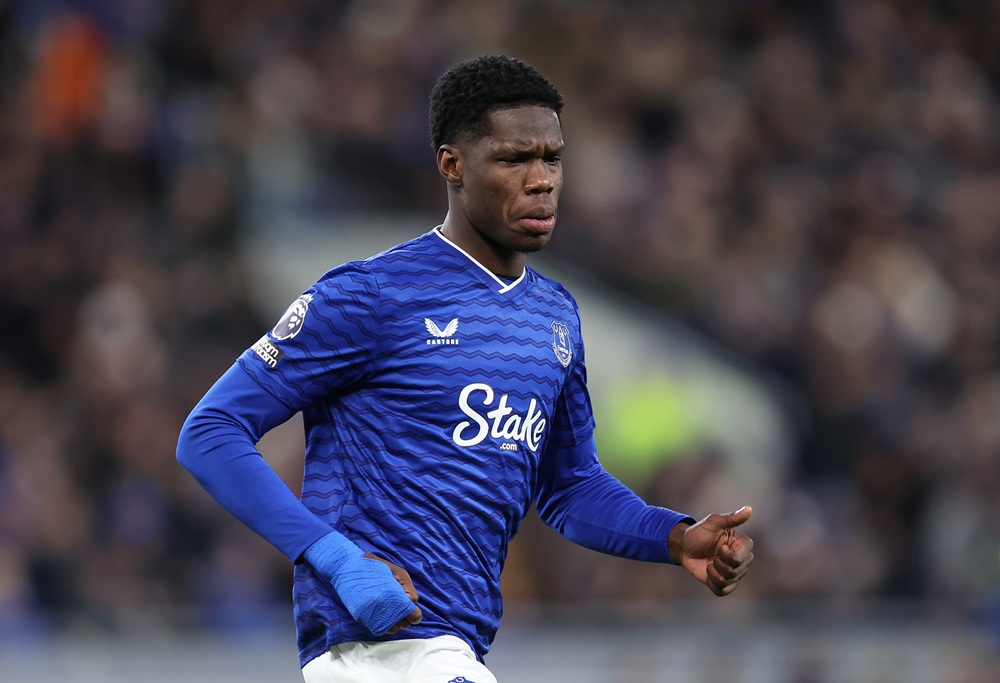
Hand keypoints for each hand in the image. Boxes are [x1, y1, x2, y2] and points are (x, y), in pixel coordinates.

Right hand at [303, 531, 421, 634]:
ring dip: (394, 621)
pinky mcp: (363, 619)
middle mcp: (386, 610)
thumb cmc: (376, 567)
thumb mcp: (399, 572)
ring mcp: (374, 616)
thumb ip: (409, 588)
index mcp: (397, 597)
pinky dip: (383, 623)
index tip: (409, 606)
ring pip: (392, 629)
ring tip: (389, 608)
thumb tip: (411, 603)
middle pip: (405, 624)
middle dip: (404, 616)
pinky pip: (379, 628)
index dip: (413, 612)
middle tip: (398, 604)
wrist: (349, 568)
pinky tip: (380, 611)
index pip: (414, 616)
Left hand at [671, 506, 753, 595]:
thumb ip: (731, 518)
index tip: (719, 546)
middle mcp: (743, 560)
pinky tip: (708, 573)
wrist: (685, 547)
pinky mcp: (725, 584)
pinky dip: (712, 583)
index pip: (739, 560)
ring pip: (728, 582)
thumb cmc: (699, 532)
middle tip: (712, 554)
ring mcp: (735, 573)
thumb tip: (749, 509)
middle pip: (734, 572)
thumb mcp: (713, 522)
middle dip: (717, 563)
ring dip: (713, 572)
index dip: (725, 555)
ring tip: (709, 563)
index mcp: (743, 545)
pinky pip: (722, 591)